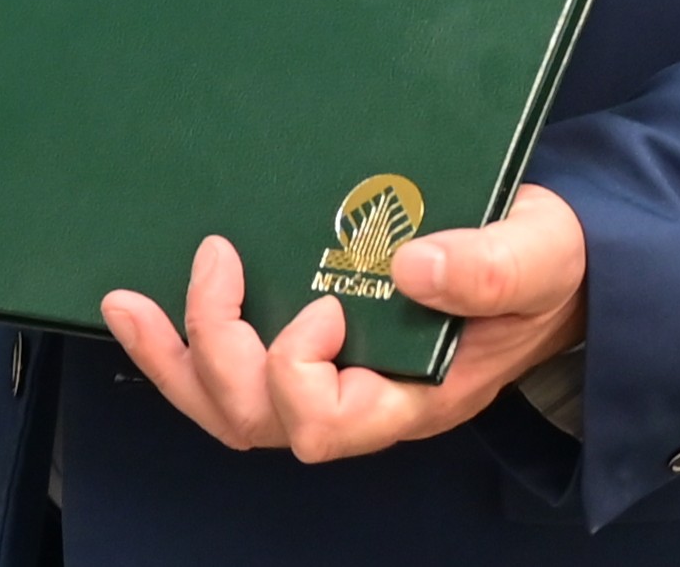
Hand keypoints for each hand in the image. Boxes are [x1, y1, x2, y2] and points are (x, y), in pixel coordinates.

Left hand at [98, 184, 588, 460]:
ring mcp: (331, 376)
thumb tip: (409, 268)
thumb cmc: (550, 268)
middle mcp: (362, 399)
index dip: (300, 369)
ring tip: (126, 303)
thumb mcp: (539, 256)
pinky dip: (180, 344)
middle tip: (216, 261)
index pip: (328, 422)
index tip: (322, 301)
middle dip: (218, 351)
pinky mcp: (308, 343)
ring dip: (174, 359)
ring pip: (230, 408)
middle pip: (260, 422)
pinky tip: (142, 304)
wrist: (552, 262)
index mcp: (414, 396)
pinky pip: (230, 373)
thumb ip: (490, 268)